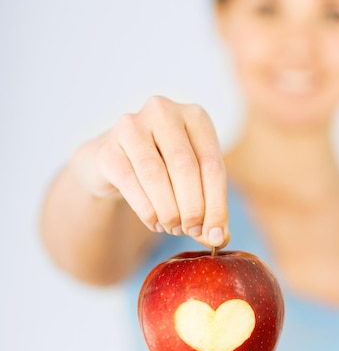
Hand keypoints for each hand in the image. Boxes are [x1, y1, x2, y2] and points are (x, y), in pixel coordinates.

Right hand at [72, 96, 228, 247]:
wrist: (113, 162)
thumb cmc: (163, 170)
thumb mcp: (192, 183)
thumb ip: (208, 208)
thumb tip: (219, 238)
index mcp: (195, 116)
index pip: (213, 165)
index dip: (216, 205)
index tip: (216, 235)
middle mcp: (163, 111)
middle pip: (186, 167)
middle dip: (192, 208)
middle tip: (191, 231)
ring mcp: (131, 126)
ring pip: (156, 175)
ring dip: (169, 211)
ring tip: (173, 228)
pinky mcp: (107, 148)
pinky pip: (131, 183)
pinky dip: (147, 210)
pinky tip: (155, 222)